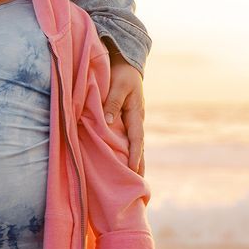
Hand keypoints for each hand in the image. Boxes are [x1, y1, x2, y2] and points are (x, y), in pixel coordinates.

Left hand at [103, 59, 145, 173]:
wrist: (125, 63)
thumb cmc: (121, 73)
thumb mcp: (118, 86)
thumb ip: (112, 104)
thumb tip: (109, 123)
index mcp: (136, 114)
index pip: (137, 139)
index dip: (135, 155)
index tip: (133, 170)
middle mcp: (136, 120)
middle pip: (138, 147)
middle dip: (139, 166)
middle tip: (139, 186)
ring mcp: (131, 121)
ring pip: (133, 145)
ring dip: (134, 161)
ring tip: (133, 180)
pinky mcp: (125, 120)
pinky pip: (126, 139)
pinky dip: (126, 151)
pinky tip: (122, 162)